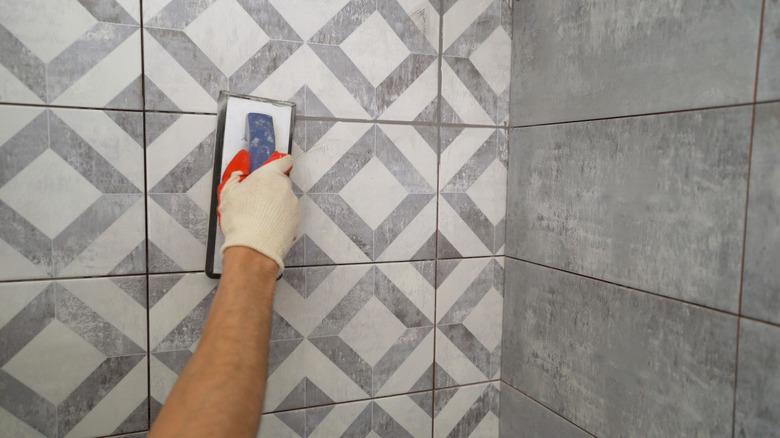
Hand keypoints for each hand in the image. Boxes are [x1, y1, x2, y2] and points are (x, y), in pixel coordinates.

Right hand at [218, 154, 297, 270]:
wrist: (254, 248)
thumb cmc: (241, 221)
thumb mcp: (228, 194)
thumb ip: (235, 180)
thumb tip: (237, 177)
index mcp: (270, 175)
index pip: (283, 161)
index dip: (278, 163)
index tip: (271, 167)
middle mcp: (285, 187)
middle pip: (281, 182)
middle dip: (270, 188)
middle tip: (255, 198)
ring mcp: (292, 205)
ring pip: (284, 200)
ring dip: (275, 205)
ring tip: (258, 217)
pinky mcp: (296, 221)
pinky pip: (287, 216)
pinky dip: (279, 219)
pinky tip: (265, 226)